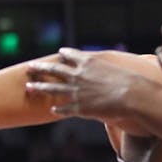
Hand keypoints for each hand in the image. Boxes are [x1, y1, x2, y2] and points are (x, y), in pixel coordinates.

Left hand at [25, 47, 152, 120]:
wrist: (133, 95)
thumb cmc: (131, 81)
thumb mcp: (117, 67)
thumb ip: (108, 68)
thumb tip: (113, 69)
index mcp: (88, 62)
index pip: (71, 55)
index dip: (65, 54)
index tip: (59, 52)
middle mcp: (78, 75)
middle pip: (54, 70)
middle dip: (41, 68)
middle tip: (30, 66)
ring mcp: (76, 91)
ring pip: (52, 88)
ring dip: (39, 87)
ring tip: (28, 86)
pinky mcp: (79, 106)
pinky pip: (64, 108)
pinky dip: (58, 109)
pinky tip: (52, 109)